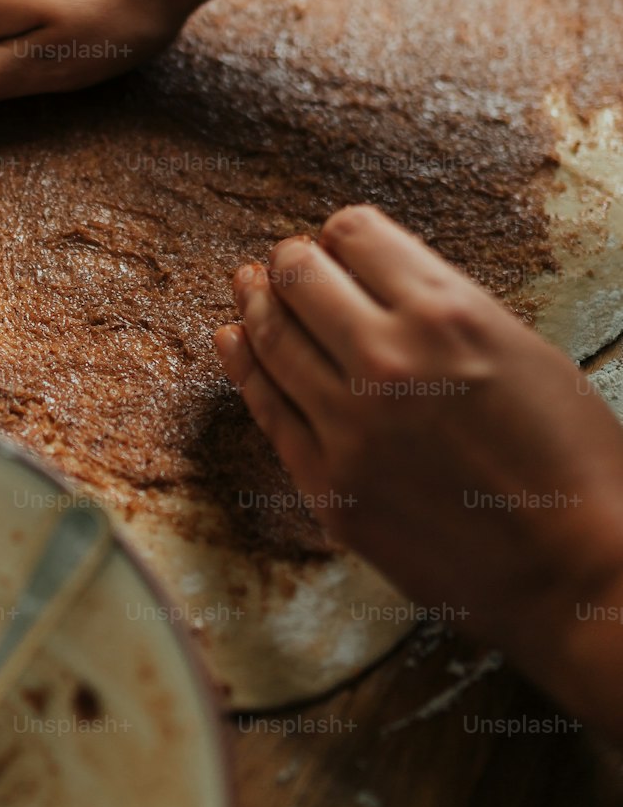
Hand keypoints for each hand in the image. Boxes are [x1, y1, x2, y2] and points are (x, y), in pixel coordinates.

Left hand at [215, 205, 622, 723]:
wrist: (573, 572)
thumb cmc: (570, 462)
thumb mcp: (524, 351)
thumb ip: (446, 311)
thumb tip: (381, 285)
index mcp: (446, 315)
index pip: (356, 235)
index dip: (342, 235)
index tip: (338, 243)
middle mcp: (386, 360)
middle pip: (300, 278)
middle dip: (291, 262)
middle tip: (287, 262)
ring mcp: (347, 427)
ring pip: (270, 338)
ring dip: (256, 304)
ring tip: (249, 286)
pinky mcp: (327, 485)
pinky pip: (266, 408)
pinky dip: (244, 365)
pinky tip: (234, 341)